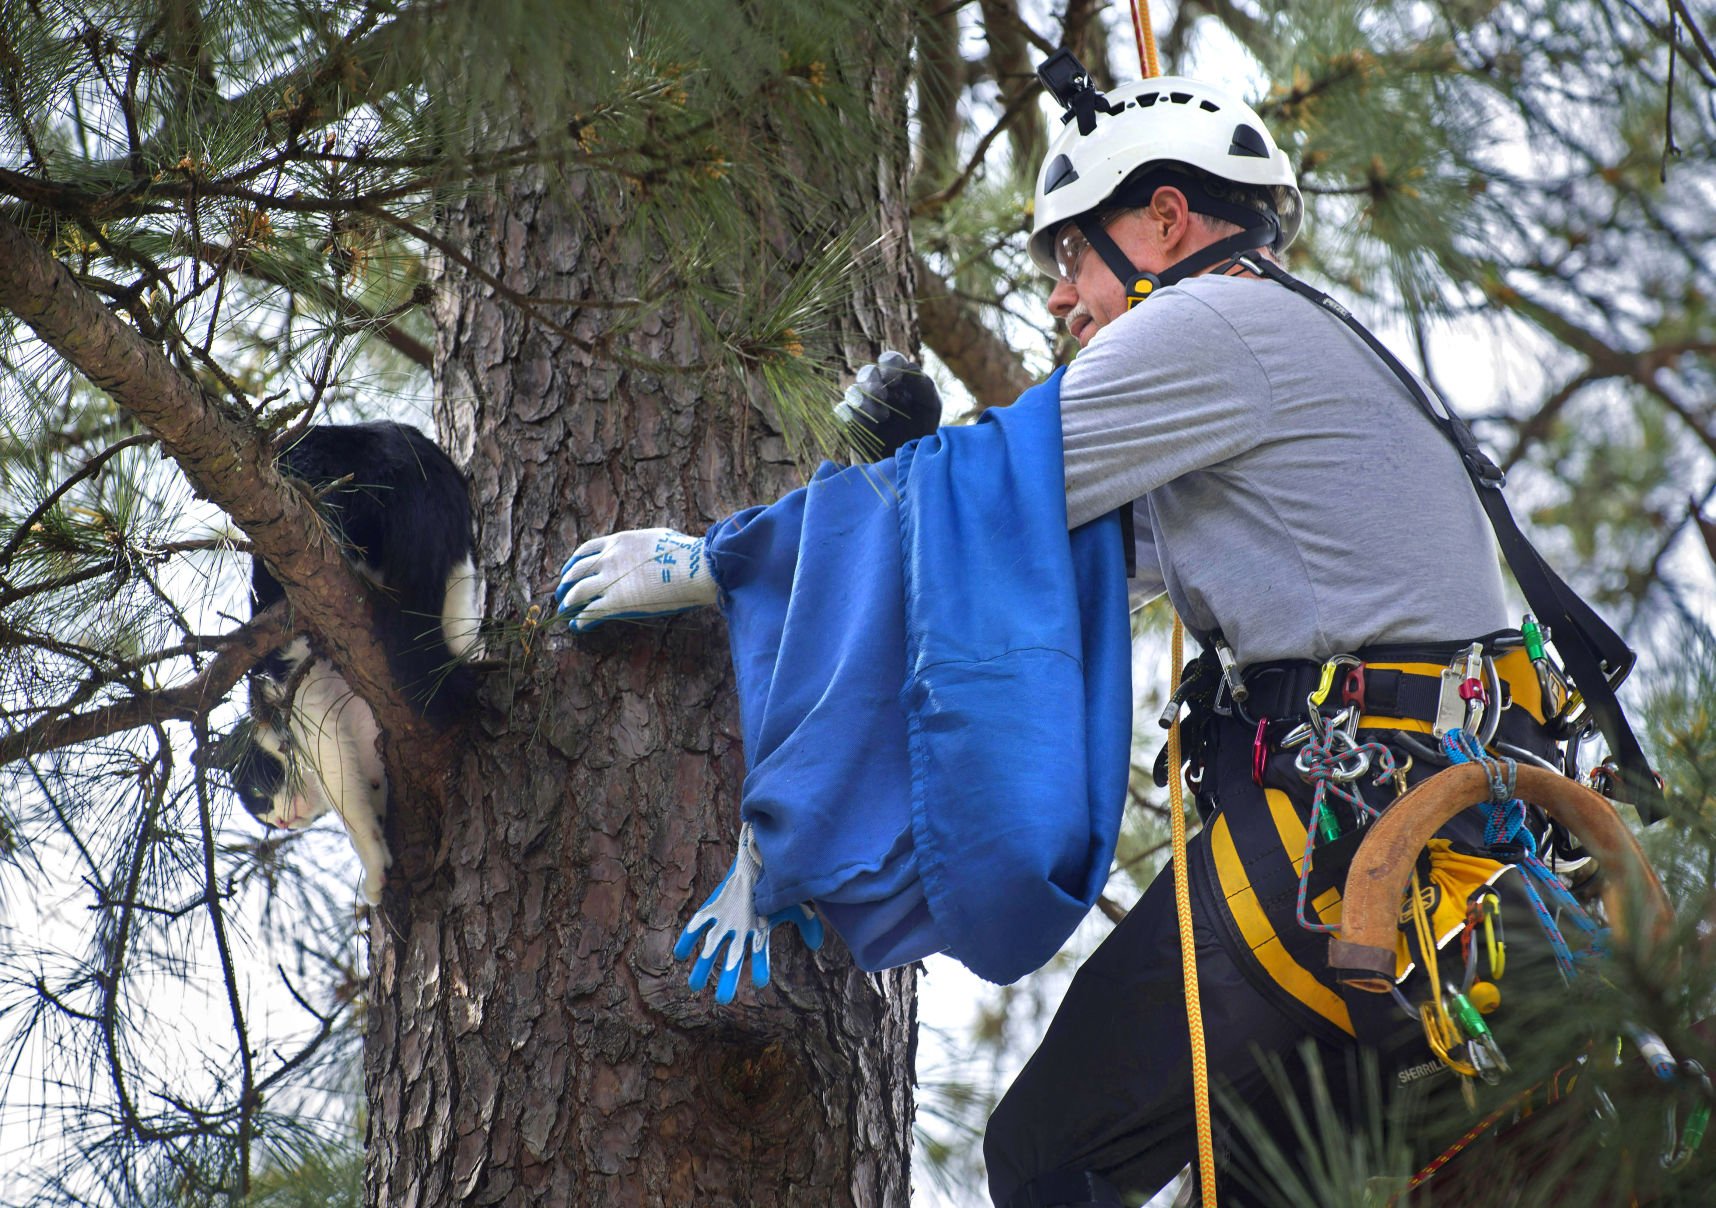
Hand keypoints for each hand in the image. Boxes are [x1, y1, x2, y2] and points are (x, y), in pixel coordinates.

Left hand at [555, 527, 718, 631]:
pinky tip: (578, 627)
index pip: (585, 550)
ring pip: (577, 593)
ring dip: (568, 603)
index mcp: (619, 542)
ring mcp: (610, 581)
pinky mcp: (617, 602)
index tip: (569, 571)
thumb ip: (643, 545)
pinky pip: (590, 613)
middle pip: (576, 572)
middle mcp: (609, 559)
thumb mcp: (658, 538)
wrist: (695, 567)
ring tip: (565, 612)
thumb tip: (647, 549)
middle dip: (566, 584)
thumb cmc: (686, 553)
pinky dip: (580, 621)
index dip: (573, 563)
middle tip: (562, 594)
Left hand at [673, 823, 823, 1002]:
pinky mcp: (711, 909)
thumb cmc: (774, 883)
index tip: (761, 982)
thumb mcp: (794, 902)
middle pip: (732, 960)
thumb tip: (815, 945)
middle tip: (721, 1001)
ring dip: (702, 966)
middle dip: (726, 979)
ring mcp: (724, 921)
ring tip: (693, 985)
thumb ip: (807, 923)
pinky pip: (697, 926)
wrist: (754, 858)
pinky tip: (679, 954)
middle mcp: (740, 931)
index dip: (760, 967)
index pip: (760, 956)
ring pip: (711, 948)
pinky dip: (688, 939)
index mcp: (759, 933)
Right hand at [834, 350, 940, 460]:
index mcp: (897, 379)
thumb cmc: (924, 428)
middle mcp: (877, 388)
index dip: (889, 363)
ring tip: (883, 417)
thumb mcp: (931, 404)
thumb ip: (923, 384)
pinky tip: (869, 426)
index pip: (889, 360)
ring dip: (865, 402)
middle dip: (872, 383)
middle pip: (866, 373)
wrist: (913, 460)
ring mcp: (862, 406)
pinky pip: (842, 413)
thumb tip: (908, 367)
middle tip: (882, 397)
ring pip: (852, 392)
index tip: (895, 377)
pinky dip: (852, 416)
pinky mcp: (852, 424)